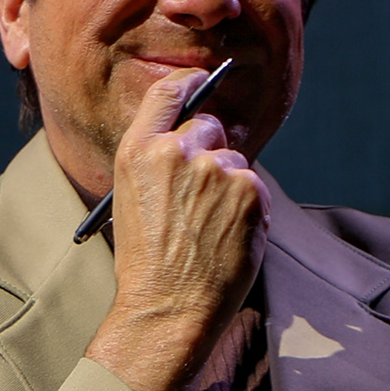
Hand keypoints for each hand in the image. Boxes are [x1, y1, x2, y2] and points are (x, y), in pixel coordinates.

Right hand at [86, 65, 263, 390]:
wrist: (168, 307)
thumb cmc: (147, 264)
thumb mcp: (132, 200)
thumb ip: (159, 162)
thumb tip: (197, 140)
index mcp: (139, 151)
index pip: (168, 94)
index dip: (189, 83)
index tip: (202, 83)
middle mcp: (177, 152)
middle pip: (210, 126)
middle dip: (213, 151)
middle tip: (204, 194)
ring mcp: (216, 169)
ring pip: (236, 162)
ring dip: (231, 187)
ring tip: (210, 230)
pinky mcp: (250, 191)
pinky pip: (257, 188)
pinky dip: (250, 211)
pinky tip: (228, 238)